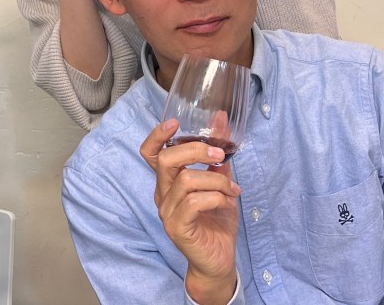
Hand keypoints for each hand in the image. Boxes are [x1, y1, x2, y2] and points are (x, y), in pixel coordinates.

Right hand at [140, 119, 240, 304]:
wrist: (217, 261)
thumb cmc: (216, 221)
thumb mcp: (220, 183)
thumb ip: (217, 157)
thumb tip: (222, 121)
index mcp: (168, 181)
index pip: (150, 154)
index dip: (157, 136)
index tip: (175, 122)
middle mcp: (162, 194)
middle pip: (166, 160)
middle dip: (195, 151)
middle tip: (219, 155)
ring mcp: (167, 212)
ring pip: (186, 181)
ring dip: (216, 180)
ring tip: (233, 190)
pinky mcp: (177, 227)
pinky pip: (194, 203)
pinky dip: (216, 197)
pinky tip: (228, 202)